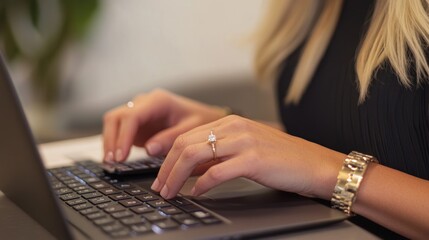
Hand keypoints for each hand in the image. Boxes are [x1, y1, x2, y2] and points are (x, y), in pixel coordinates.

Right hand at [102, 89, 227, 161]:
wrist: (205, 117)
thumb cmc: (200, 120)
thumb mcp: (191, 130)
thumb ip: (170, 138)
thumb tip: (149, 149)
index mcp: (158, 101)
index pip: (132, 116)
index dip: (123, 136)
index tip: (121, 156)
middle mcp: (144, 103)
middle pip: (116, 117)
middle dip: (112, 139)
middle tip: (114, 162)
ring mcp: (139, 112)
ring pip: (113, 122)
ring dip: (110, 142)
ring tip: (112, 163)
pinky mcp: (137, 123)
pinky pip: (119, 131)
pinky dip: (115, 144)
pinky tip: (116, 160)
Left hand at [151, 115, 344, 199]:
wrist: (316, 164)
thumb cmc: (282, 159)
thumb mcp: (245, 150)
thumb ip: (217, 156)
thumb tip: (191, 170)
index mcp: (230, 122)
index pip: (187, 136)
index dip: (168, 157)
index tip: (160, 175)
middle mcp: (234, 127)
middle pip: (185, 144)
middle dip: (165, 168)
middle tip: (158, 187)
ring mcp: (243, 142)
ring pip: (194, 155)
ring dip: (176, 176)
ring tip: (169, 192)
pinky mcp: (254, 160)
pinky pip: (217, 172)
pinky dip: (200, 184)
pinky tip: (195, 193)